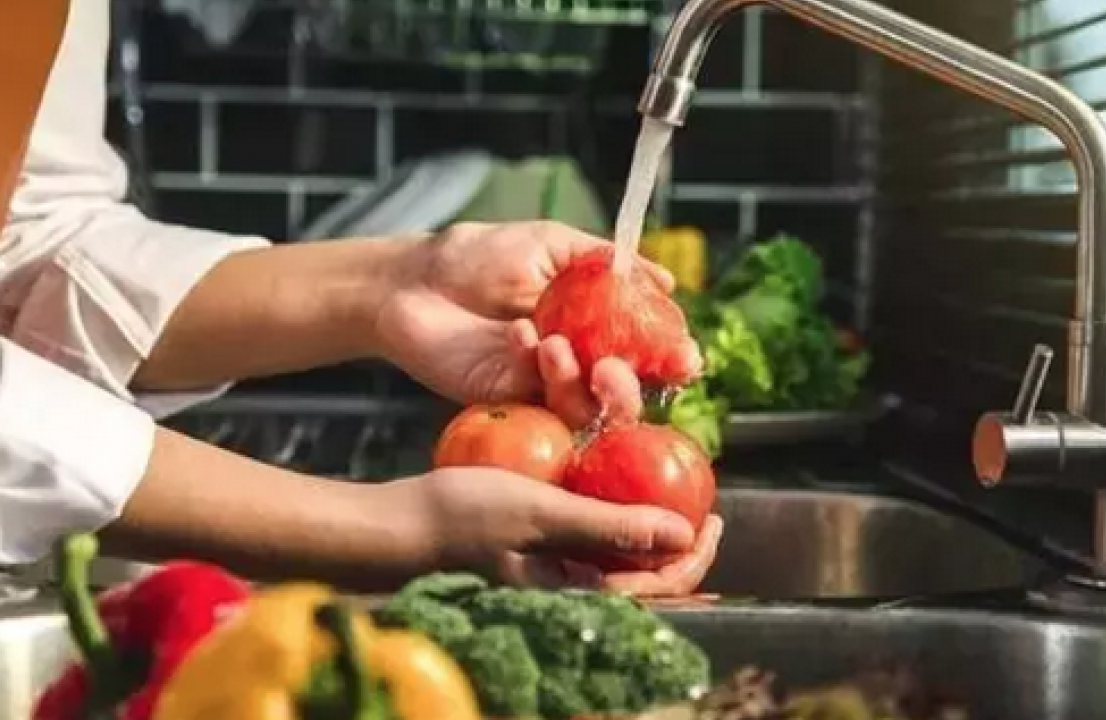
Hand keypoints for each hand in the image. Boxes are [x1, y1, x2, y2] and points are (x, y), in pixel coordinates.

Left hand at [375, 221, 701, 426]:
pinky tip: (520, 335)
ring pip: (587, 410)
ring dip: (582, 384)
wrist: (414, 281)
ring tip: (557, 345)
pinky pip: (542, 403)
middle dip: (630, 389)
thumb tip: (666, 282)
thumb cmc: (478, 256)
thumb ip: (605, 262)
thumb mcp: (550, 245)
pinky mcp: (511, 403)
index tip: (686, 358)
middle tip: (613, 368)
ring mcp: (545, 386)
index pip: (647, 351)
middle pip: (626, 395)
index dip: (671, 359)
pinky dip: (538, 370)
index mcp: (595, 323)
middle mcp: (578, 360)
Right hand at [377, 467, 723, 596]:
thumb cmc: (460, 518)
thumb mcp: (540, 513)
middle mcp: (570, 592)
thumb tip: (683, 535)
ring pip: (615, 558)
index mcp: (578, 595)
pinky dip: (607, 516)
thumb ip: (609, 525)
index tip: (713, 517)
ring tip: (662, 488)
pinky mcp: (532, 556)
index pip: (658, 587)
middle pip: (643, 576)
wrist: (392, 526)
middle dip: (675, 540)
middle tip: (697, 498)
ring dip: (642, 525)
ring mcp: (550, 575)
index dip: (694, 555)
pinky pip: (585, 542)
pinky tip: (610, 486)